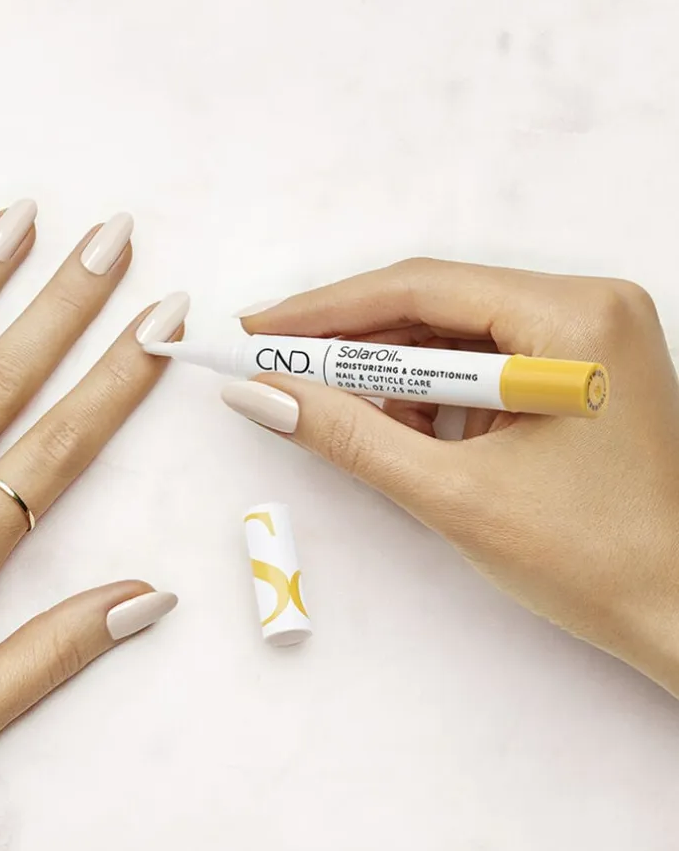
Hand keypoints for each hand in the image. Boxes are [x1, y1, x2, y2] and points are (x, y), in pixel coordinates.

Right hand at [226, 259, 678, 692]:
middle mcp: (586, 307)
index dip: (325, 311)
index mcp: (572, 318)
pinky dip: (429, 395)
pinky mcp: (576, 372)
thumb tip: (262, 396)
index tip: (258, 331)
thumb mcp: (452, 494)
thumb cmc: (591, 561)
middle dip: (350, 343)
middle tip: (274, 369)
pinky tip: (391, 427)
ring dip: (386, 373)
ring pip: (453, 336)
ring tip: (326, 407)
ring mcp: (586, 339)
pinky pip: (480, 364)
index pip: (420, 289)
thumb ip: (348, 436)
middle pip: (434, 305)